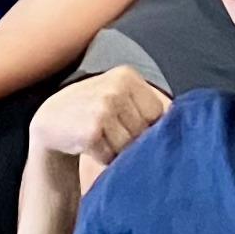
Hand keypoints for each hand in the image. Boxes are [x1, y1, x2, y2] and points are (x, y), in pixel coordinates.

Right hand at [29, 64, 170, 172]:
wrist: (51, 122)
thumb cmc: (92, 111)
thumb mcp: (117, 94)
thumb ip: (144, 103)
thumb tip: (183, 124)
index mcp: (126, 75)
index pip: (157, 114)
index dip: (144, 126)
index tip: (125, 123)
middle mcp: (116, 88)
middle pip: (144, 131)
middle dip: (131, 139)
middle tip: (109, 132)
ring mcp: (103, 108)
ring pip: (129, 146)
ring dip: (117, 150)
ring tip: (101, 138)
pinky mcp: (91, 131)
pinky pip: (111, 156)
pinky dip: (104, 158)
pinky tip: (90, 146)